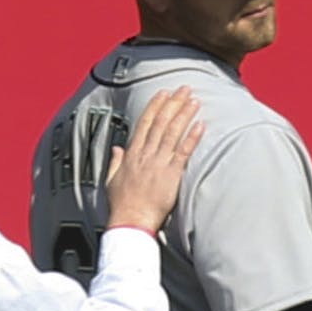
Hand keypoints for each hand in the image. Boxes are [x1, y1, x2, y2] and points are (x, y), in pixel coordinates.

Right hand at [105, 87, 202, 232]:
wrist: (131, 221)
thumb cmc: (122, 205)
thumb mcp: (111, 180)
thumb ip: (115, 161)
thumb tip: (116, 148)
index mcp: (131, 155)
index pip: (145, 123)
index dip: (155, 106)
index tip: (163, 93)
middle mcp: (145, 155)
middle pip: (161, 123)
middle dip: (173, 103)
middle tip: (184, 89)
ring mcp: (158, 163)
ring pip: (173, 132)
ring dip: (184, 114)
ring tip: (194, 100)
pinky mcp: (171, 175)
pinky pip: (183, 152)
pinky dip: (192, 137)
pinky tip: (200, 125)